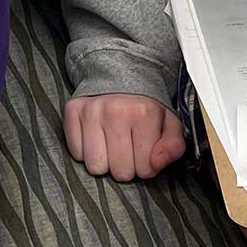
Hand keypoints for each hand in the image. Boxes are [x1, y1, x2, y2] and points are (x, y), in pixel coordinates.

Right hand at [64, 94, 186, 181]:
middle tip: (128, 147)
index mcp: (144, 113)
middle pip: (120, 172)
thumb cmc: (145, 107)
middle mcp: (115, 111)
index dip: (147, 165)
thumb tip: (156, 164)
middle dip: (126, 166)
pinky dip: (85, 151)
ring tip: (111, 144)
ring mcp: (91, 110)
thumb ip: (173, 146)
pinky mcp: (73, 111)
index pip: (145, 169)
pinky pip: (76, 153)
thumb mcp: (170, 124)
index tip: (144, 150)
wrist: (121, 74)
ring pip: (95, 167)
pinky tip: (96, 137)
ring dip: (104, 161)